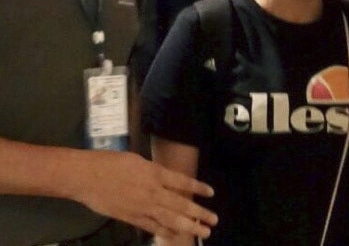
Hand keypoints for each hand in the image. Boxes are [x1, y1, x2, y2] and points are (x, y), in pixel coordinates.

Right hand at [72, 151, 217, 238]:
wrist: (86, 176)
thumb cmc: (110, 162)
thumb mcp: (137, 160)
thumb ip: (153, 171)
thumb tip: (163, 179)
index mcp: (155, 173)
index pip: (182, 182)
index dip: (198, 188)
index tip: (211, 193)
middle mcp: (153, 191)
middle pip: (181, 204)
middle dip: (199, 213)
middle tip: (214, 221)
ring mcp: (142, 206)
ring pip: (171, 219)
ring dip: (189, 226)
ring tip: (203, 232)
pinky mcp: (131, 218)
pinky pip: (152, 227)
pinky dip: (165, 232)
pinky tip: (176, 236)